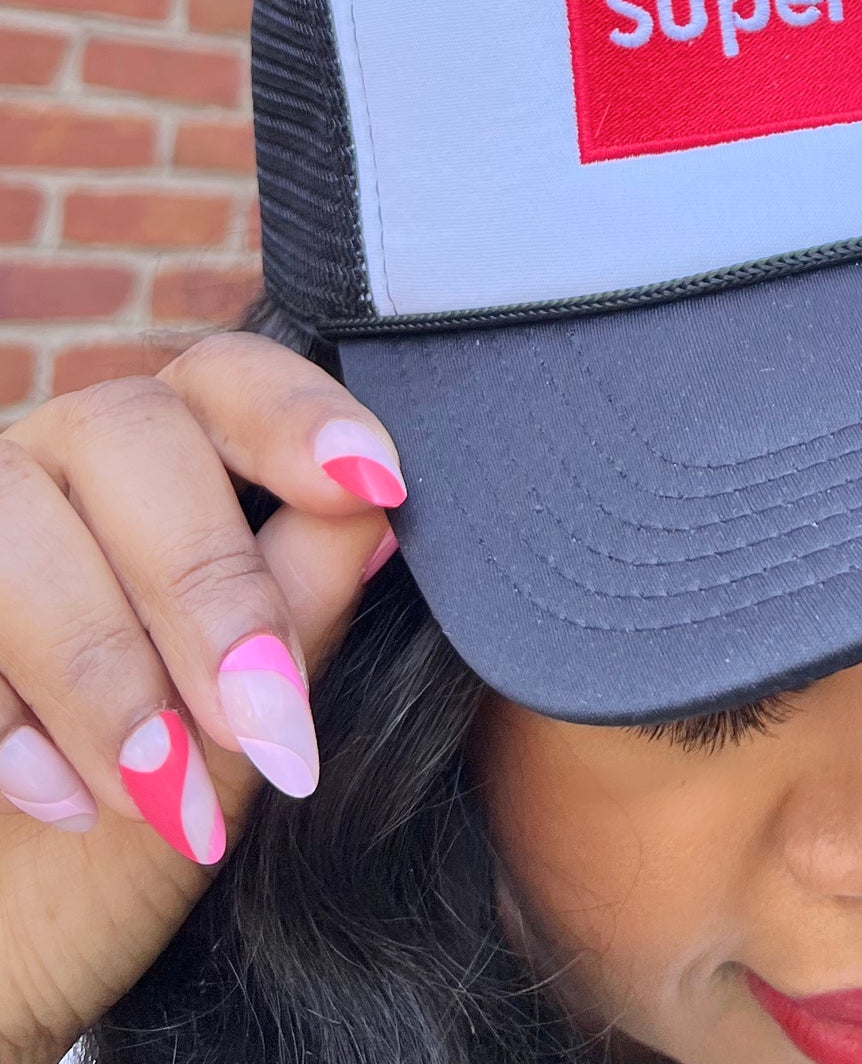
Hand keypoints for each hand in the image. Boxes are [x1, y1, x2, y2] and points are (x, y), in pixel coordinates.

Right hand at [0, 334, 405, 1063]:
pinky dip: (9, 722)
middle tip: (271, 729)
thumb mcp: (248, 715)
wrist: (20, 935)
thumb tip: (376, 513)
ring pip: (19, 525)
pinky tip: (63, 804)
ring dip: (105, 669)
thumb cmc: (155, 808)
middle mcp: (60, 455)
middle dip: (210, 584)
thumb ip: (302, 599)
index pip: (230, 373)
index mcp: (170, 451)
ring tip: (167, 794)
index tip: (377, 484)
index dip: (298, 412)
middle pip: (129, 433)